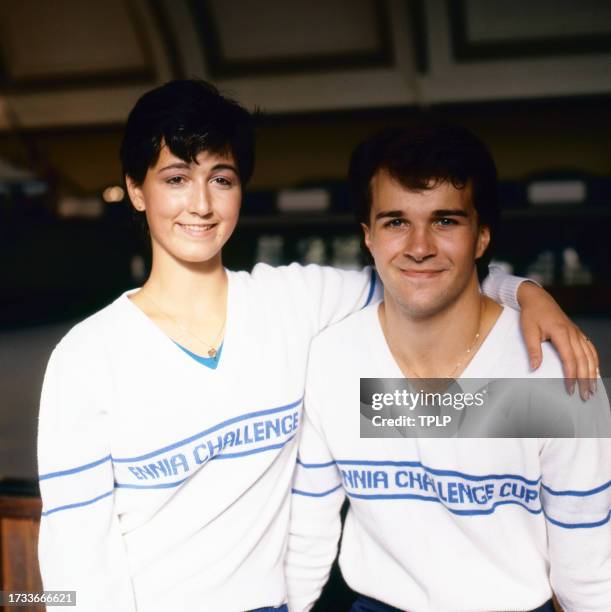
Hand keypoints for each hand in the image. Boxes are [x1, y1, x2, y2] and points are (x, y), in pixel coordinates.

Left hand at [518, 282, 598, 399]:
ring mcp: (577, 333)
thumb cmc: (531, 314)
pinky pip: (590, 348)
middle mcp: (573, 334)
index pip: (569, 359)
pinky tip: (594, 371)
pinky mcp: (577, 333)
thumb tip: (534, 368)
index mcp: (561, 333)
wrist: (537, 298)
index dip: (571, 376)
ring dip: (592, 373)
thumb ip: (533, 350)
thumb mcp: (528, 331)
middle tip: (585, 396)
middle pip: (583, 360)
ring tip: (592, 389)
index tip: (570, 389)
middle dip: (585, 380)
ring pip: (589, 355)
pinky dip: (594, 361)